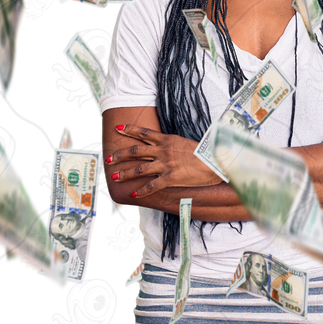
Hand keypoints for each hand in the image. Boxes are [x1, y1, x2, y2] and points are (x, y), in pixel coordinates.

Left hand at [104, 124, 222, 197]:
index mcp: (167, 140)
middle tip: (108, 158)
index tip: (117, 128)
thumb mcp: (184, 143)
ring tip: (115, 177)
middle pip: (135, 151)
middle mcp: (163, 151)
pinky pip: (152, 185)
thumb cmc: (203, 152)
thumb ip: (171, 144)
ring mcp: (165, 165)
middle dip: (120, 155)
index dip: (129, 130)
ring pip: (139, 168)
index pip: (143, 133)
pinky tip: (134, 194)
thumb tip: (163, 144)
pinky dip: (142, 191)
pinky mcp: (170, 178)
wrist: (214, 161)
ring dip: (125, 173)